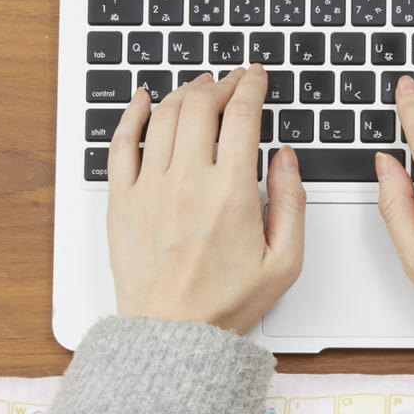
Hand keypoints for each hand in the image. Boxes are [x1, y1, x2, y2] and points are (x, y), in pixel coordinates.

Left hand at [106, 67, 305, 332]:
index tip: (256, 77)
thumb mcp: (285, 260)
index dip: (251, 86)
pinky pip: (121, 143)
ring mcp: (150, 187)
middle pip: (202, 104)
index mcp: (231, 193)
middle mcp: (188, 181)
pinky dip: (133, 114)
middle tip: (233, 79)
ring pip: (165, 115)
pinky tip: (143, 99)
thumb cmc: (225, 303)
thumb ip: (293, 202)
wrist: (172, 336)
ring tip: (200, 87)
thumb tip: (286, 157)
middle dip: (222, 82)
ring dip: (186, 91)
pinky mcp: (122, 200)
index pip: (242, 115)